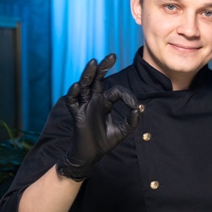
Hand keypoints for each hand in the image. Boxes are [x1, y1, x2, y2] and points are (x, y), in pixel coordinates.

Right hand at [56, 54, 141, 180]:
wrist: (91, 156)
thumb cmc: (104, 142)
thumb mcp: (122, 131)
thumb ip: (131, 120)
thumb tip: (139, 108)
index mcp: (104, 102)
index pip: (115, 91)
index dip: (127, 96)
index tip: (135, 106)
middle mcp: (94, 100)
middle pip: (97, 79)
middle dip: (103, 67)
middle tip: (112, 55)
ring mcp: (84, 106)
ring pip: (84, 85)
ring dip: (88, 74)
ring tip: (93, 63)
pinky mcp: (76, 114)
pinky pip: (72, 102)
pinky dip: (73, 93)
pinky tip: (78, 86)